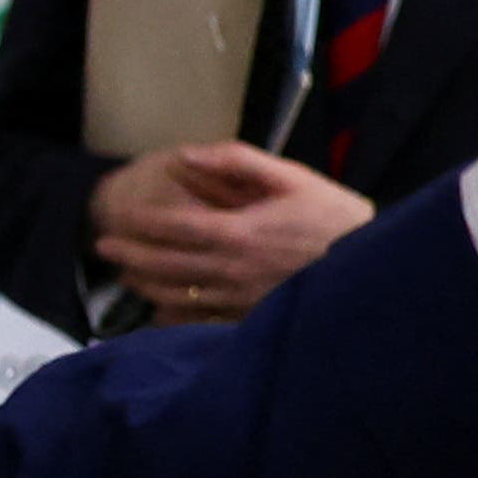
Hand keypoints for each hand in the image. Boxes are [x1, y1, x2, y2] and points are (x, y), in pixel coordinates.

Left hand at [90, 140, 374, 326]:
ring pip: (178, 297)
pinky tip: (159, 312)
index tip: (116, 218)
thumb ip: (236, 161)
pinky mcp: (252, 317)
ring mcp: (241, 299)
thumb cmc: (332, 216)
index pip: (173, 229)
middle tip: (103, 248)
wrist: (375, 268)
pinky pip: (203, 323)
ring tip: (126, 274)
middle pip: (166, 266)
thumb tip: (186, 154)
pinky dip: (175, 319)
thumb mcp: (290, 176)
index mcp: (238, 233)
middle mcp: (232, 271)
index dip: (140, 225)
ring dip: (146, 285)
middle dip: (131, 256)